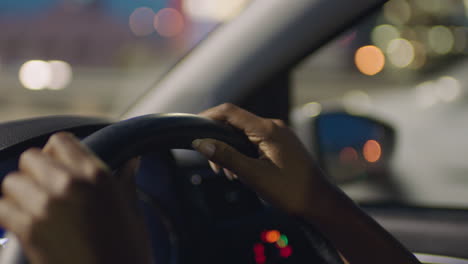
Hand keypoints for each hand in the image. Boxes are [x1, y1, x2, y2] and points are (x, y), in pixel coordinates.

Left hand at [0, 132, 151, 263]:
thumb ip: (125, 181)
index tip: (60, 164)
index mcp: (96, 174)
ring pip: (12, 181)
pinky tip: (23, 219)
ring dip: (20, 190)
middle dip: (36, 169)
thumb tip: (131, 161)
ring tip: (33, 203)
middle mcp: (68, 184)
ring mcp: (45, 207)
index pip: (60, 141)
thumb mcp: (132, 210)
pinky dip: (9, 212)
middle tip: (46, 185)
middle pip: (30, 157)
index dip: (57, 151)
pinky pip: (2, 207)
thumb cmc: (129, 249)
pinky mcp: (29, 231)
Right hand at [192, 103, 330, 215]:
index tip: (193, 129)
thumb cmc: (290, 190)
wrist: (319, 202)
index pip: (230, 112)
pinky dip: (243, 153)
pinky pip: (255, 142)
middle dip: (219, 141)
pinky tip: (242, 172)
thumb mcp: (253, 175)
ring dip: (231, 150)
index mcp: (267, 129)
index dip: (208, 117)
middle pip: (236, 123)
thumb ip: (227, 156)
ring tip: (229, 174)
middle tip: (214, 166)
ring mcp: (279, 135)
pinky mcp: (281, 145)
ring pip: (245, 134)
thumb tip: (201, 143)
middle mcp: (274, 126)